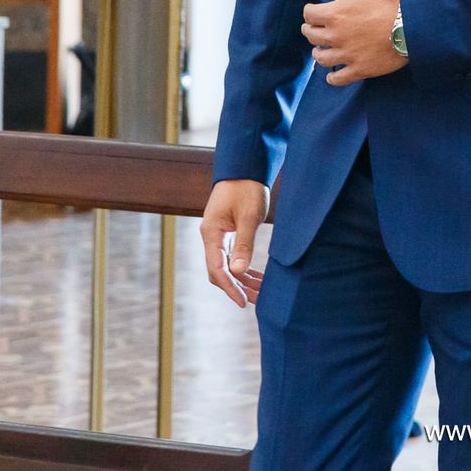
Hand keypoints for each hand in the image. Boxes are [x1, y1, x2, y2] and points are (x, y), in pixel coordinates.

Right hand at [200, 178, 268, 307]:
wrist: (245, 168)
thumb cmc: (247, 188)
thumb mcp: (249, 215)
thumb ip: (244, 243)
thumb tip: (238, 271)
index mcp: (211, 233)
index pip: (217, 269)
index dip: (230, 288)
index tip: (243, 302)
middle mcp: (211, 237)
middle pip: (219, 272)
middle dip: (237, 288)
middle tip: (256, 302)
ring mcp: (217, 236)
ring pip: (226, 266)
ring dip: (241, 281)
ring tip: (259, 294)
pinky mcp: (226, 234)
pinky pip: (231, 258)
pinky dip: (243, 269)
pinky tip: (256, 278)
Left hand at [304, 0, 407, 84]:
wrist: (416, 23)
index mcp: (334, 13)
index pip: (309, 14)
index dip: (311, 10)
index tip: (316, 10)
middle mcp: (336, 37)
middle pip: (312, 36)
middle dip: (312, 30)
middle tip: (317, 27)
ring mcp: (348, 55)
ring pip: (322, 58)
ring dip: (319, 52)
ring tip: (322, 49)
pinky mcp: (361, 69)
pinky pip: (339, 79)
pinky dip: (333, 78)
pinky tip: (332, 76)